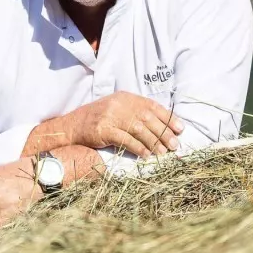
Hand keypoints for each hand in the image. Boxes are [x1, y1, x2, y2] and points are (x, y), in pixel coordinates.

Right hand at [59, 93, 181, 157]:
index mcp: (126, 97)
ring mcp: (110, 116)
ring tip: (163, 152)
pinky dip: (138, 148)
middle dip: (163, 132)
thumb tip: (163, 126)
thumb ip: (136, 113)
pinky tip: (146, 155)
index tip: (180, 129)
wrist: (72, 126)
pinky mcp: (104, 130)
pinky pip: (125, 139)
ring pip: (139, 129)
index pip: (152, 106)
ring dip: (153, 142)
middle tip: (174, 144)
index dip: (168, 117)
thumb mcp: (118, 109)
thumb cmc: (99, 119)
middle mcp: (119, 104)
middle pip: (147, 118)